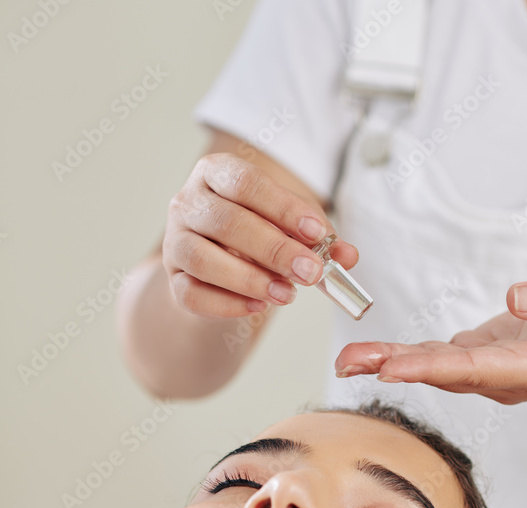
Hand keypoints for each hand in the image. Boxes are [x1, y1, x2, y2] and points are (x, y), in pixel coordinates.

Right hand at [163, 152, 357, 317]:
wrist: (220, 268)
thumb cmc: (258, 236)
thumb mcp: (291, 228)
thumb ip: (319, 239)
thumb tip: (348, 255)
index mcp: (216, 174)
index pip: (246, 183)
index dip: (283, 208)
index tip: (317, 233)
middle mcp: (188, 202)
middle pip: (226, 222)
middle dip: (274, 249)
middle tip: (310, 273)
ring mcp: (175, 242)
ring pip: (202, 258)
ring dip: (249, 279)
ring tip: (286, 295)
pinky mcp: (173, 280)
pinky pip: (192, 295)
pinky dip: (228, 304)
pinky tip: (259, 307)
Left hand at [334, 268, 526, 404]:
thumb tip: (516, 297)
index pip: (475, 370)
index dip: (432, 369)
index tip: (393, 368)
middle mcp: (503, 380)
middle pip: (442, 376)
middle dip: (394, 368)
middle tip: (348, 363)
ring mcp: (488, 373)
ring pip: (433, 370)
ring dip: (388, 363)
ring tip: (346, 360)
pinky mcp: (478, 359)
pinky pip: (436, 359)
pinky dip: (403, 355)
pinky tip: (371, 354)